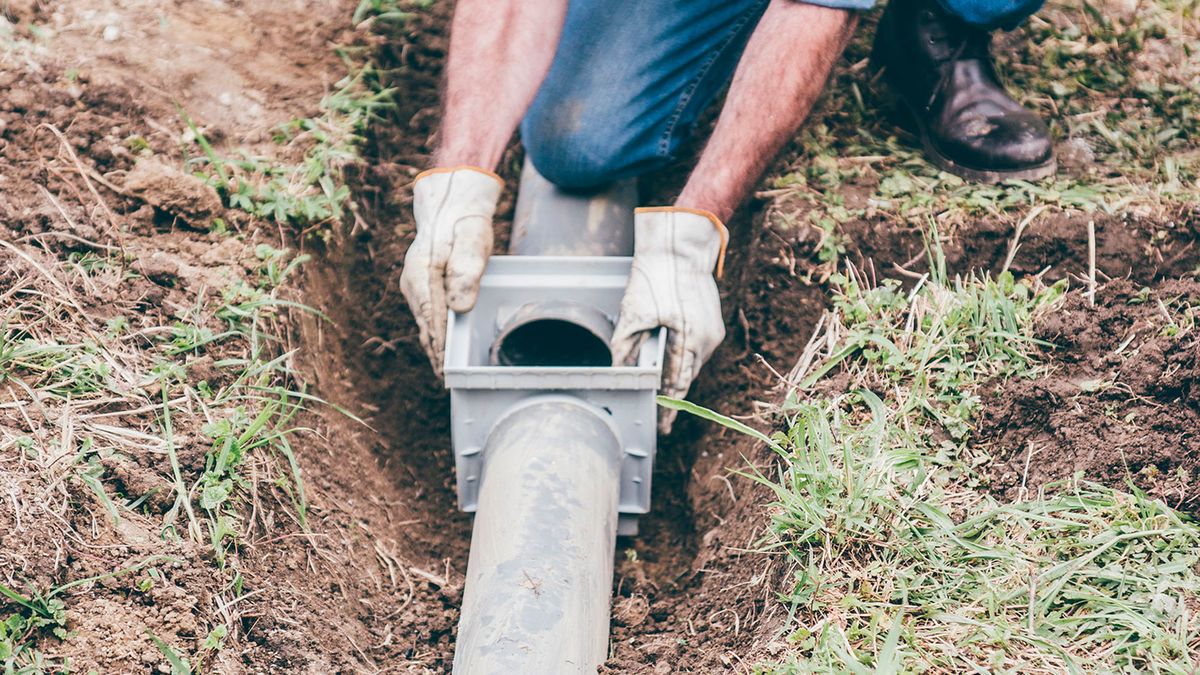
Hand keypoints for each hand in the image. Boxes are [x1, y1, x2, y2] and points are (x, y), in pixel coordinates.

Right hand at [400, 167, 502, 374]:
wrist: (451, 204)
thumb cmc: (464, 223)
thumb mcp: (472, 242)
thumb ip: (466, 273)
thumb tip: (459, 308)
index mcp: (421, 273)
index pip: (430, 316)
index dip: (438, 344)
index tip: (445, 367)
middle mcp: (413, 282)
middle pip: (424, 323)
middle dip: (434, 352)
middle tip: (446, 380)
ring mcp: (414, 284)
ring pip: (424, 321)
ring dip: (433, 345)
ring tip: (444, 372)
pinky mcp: (421, 285)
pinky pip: (427, 313)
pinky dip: (433, 332)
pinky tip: (442, 348)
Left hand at [611, 207, 727, 432]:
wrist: (682, 247)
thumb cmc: (657, 277)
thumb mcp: (634, 312)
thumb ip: (626, 346)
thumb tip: (619, 372)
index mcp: (688, 340)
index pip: (677, 385)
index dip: (668, 407)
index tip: (663, 428)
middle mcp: (706, 340)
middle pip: (687, 377)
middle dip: (672, 394)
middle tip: (659, 412)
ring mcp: (713, 332)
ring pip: (692, 363)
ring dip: (677, 374)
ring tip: (661, 388)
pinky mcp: (713, 324)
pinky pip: (697, 349)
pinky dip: (683, 357)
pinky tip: (670, 357)